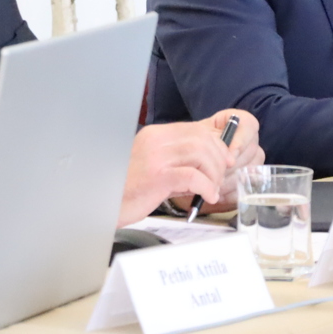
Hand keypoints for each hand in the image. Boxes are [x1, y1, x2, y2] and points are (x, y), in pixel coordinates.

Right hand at [118, 110, 261, 224]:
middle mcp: (155, 141)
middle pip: (202, 139)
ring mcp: (156, 157)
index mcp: (155, 135)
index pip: (195, 130)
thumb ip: (177, 160)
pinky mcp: (158, 176)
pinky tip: (207, 197)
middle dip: (219, 159)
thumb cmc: (130, 189)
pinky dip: (207, 187)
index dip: (217, 144)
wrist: (107, 204)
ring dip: (214, 174)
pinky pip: (194, 176)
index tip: (225, 159)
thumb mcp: (155, 166)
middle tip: (220, 178)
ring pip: (201, 154)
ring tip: (212, 189)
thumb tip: (209, 160)